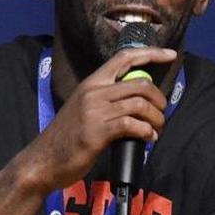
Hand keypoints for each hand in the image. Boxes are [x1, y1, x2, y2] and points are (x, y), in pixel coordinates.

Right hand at [20, 46, 177, 192]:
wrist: (44, 160)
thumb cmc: (68, 137)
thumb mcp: (85, 108)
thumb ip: (107, 99)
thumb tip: (138, 100)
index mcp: (91, 82)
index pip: (124, 57)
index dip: (151, 53)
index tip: (171, 55)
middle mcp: (93, 92)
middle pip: (140, 83)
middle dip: (159, 99)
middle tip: (161, 114)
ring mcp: (94, 111)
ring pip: (140, 104)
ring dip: (156, 118)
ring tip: (156, 129)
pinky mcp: (97, 132)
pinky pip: (132, 125)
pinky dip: (147, 132)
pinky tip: (148, 138)